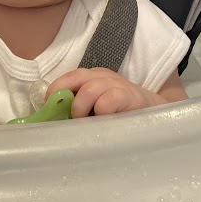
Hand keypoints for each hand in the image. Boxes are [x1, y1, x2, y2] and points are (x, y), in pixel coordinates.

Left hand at [46, 67, 165, 118]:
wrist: (153, 111)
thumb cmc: (118, 111)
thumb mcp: (96, 106)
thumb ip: (78, 109)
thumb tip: (52, 121)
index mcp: (91, 77)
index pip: (68, 77)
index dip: (54, 91)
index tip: (47, 108)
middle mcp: (101, 77)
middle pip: (75, 78)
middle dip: (65, 98)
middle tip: (68, 118)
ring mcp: (116, 84)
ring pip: (89, 90)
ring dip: (81, 109)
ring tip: (86, 124)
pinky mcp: (129, 96)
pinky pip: (107, 101)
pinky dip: (100, 113)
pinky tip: (104, 123)